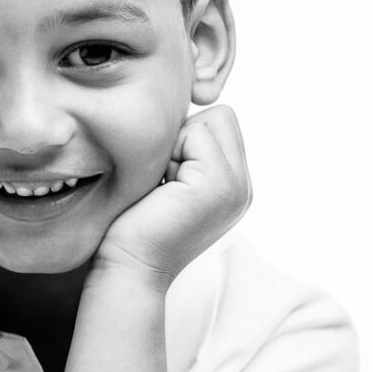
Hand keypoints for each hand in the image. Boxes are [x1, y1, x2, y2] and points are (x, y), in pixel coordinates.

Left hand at [93, 106, 251, 291]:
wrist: (129, 267)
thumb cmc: (134, 225)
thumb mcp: (170, 180)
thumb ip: (188, 150)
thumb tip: (181, 104)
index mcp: (235, 185)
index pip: (221, 122)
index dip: (186, 137)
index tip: (167, 179)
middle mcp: (243, 186)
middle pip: (221, 114)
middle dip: (185, 136)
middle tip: (165, 181)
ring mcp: (237, 186)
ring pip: (211, 119)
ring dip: (177, 146)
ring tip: (164, 187)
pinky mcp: (219, 185)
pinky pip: (195, 133)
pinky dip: (171, 154)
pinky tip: (162, 190)